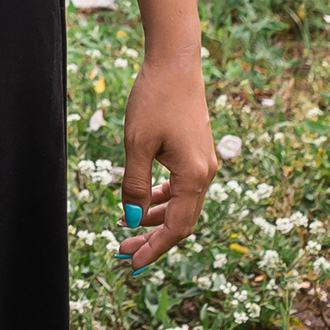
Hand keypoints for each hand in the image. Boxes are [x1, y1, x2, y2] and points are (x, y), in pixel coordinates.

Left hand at [113, 52, 216, 271]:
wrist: (175, 64)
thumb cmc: (154, 99)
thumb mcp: (137, 144)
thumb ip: (135, 184)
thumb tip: (131, 220)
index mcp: (195, 176)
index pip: (176, 227)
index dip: (155, 249)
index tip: (132, 264)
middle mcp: (206, 174)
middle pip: (181, 221)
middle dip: (153, 239)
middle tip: (124, 253)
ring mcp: (204, 164)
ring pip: (182, 205)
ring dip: (156, 220)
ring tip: (129, 233)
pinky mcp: (197, 154)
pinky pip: (182, 188)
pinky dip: (163, 200)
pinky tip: (144, 204)